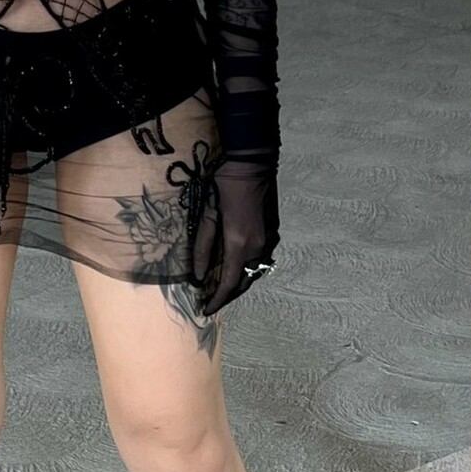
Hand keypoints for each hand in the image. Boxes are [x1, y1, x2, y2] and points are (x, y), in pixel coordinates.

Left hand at [196, 157, 279, 316]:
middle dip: (227, 294)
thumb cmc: (224, 184)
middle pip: (244, 282)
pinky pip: (260, 259)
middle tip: (210, 300)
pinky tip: (235, 265)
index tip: (205, 310)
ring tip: (220, 285)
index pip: (228, 283)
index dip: (217, 300)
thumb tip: (197, 275)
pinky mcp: (273, 232)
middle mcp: (259, 247)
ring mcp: (269, 240)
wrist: (252, 162)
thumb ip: (202, 247)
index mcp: (240, 244)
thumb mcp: (207, 214)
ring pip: (254, 271)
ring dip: (238, 281)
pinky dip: (247, 268)